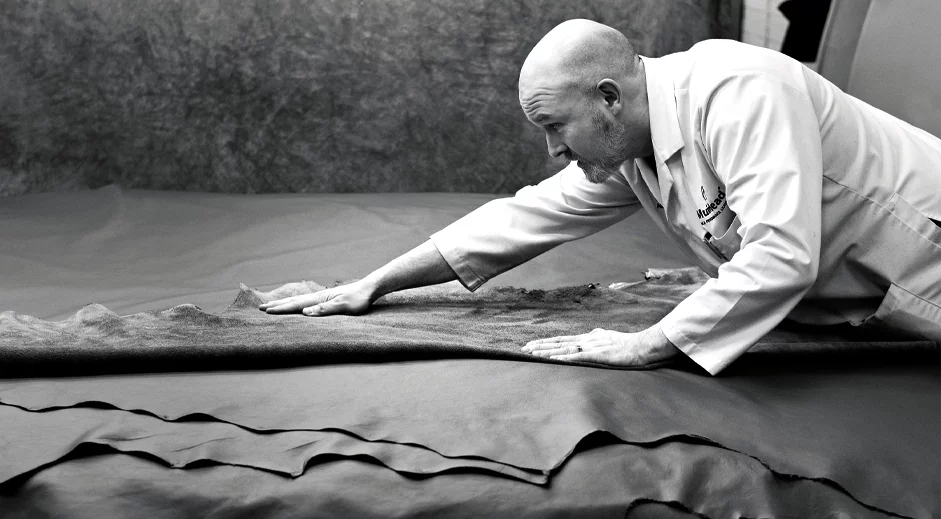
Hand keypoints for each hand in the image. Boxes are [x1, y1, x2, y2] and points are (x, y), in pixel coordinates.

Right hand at [258, 280, 374, 315]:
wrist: (369, 289)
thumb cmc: (358, 299)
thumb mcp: (343, 307)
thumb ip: (324, 309)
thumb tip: (305, 312)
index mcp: (319, 298)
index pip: (296, 305)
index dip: (281, 309)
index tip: (266, 311)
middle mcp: (318, 296)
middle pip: (293, 301)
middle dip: (277, 305)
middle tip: (260, 307)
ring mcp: (321, 297)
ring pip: (298, 300)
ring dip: (284, 303)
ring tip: (272, 305)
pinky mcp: (326, 299)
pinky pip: (305, 301)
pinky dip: (295, 303)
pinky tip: (296, 305)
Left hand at [521, 326, 678, 366]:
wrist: (645, 346)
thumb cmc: (630, 345)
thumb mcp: (610, 338)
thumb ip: (599, 337)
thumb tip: (592, 334)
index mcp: (590, 337)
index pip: (564, 340)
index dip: (547, 342)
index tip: (532, 344)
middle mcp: (587, 340)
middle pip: (559, 342)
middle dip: (540, 345)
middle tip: (523, 349)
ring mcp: (591, 347)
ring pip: (563, 349)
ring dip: (545, 351)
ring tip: (530, 353)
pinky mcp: (598, 356)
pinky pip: (575, 358)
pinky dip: (561, 358)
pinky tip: (550, 359)